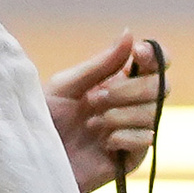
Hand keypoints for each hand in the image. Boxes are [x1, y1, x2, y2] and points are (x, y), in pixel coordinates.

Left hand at [47, 33, 162, 192]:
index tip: (137, 53)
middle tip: (94, 99)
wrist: (32, 158)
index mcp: (119, 81)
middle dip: (128, 90)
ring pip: (153, 112)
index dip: (154, 56)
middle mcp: (131, 105)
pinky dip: (124, 136)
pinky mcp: (131, 158)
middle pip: (160, 86)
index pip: (156, 63)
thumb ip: (102, 64)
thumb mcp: (68, 85)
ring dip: (120, 114)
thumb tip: (131, 33)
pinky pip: (146, 139)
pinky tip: (104, 143)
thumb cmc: (45, 120)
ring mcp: (133, 131)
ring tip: (92, 124)